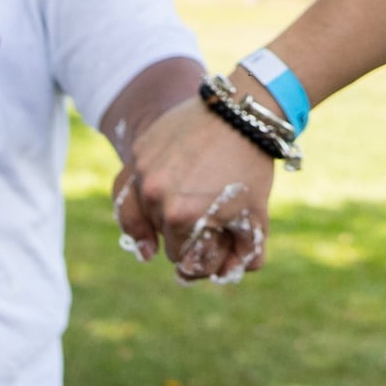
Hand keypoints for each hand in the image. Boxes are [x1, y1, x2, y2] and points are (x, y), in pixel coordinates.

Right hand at [114, 92, 275, 283]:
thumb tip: (229, 274)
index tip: (217, 245)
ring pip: (140, 217)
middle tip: (206, 224)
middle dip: (184, 239)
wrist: (241, 111)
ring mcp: (144, 174)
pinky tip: (141, 212)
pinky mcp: (139, 154)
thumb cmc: (251, 164)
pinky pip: (127, 189)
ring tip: (172, 221)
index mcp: (183, 218)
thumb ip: (246, 253)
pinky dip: (136, 201)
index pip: (184, 259)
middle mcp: (156, 198)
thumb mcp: (257, 214)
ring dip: (157, 221)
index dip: (203, 257)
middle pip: (163, 240)